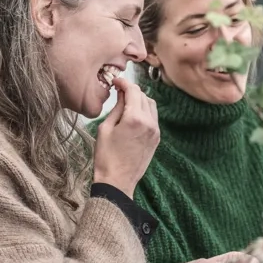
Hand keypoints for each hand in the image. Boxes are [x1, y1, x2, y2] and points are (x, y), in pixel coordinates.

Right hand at [93, 78, 158, 197]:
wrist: (117, 181)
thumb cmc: (106, 157)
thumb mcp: (105, 128)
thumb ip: (116, 108)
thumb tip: (121, 94)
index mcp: (135, 118)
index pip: (133, 90)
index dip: (124, 82)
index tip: (116, 81)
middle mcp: (149, 123)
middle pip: (143, 96)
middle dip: (131, 91)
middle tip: (118, 91)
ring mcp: (155, 131)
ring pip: (151, 105)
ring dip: (140, 100)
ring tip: (125, 102)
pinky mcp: (156, 139)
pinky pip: (153, 117)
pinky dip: (145, 111)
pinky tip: (132, 115)